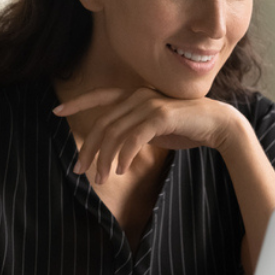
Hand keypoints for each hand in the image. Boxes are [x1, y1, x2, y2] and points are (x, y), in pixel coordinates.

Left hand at [54, 87, 247, 184]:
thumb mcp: (153, 128)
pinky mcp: (161, 115)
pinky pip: (133, 138)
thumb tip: (113, 147)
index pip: (100, 96)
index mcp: (135, 95)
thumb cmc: (184, 128)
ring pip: (115, 133)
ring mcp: (150, 103)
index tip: (56, 112)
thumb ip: (133, 130)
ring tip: (100, 178)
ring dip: (104, 159)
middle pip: (103, 123)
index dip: (78, 102)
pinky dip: (123, 155)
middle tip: (80, 170)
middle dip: (88, 149)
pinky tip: (120, 169)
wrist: (217, 124)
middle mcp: (139, 95)